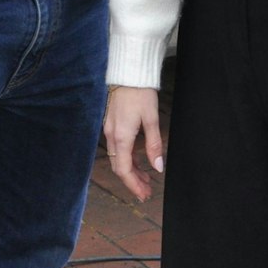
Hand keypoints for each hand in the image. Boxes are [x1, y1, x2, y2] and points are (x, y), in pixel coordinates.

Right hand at [102, 86, 165, 201]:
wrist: (129, 72)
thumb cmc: (140, 93)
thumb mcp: (152, 119)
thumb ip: (154, 145)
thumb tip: (158, 167)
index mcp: (121, 137)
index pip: (124, 170)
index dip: (134, 185)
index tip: (144, 194)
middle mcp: (111, 135)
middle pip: (120, 166)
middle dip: (133, 181)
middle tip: (147, 191)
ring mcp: (109, 129)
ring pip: (118, 157)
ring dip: (132, 170)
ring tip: (147, 178)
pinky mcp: (112, 123)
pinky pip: (118, 147)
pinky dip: (128, 158)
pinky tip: (139, 160)